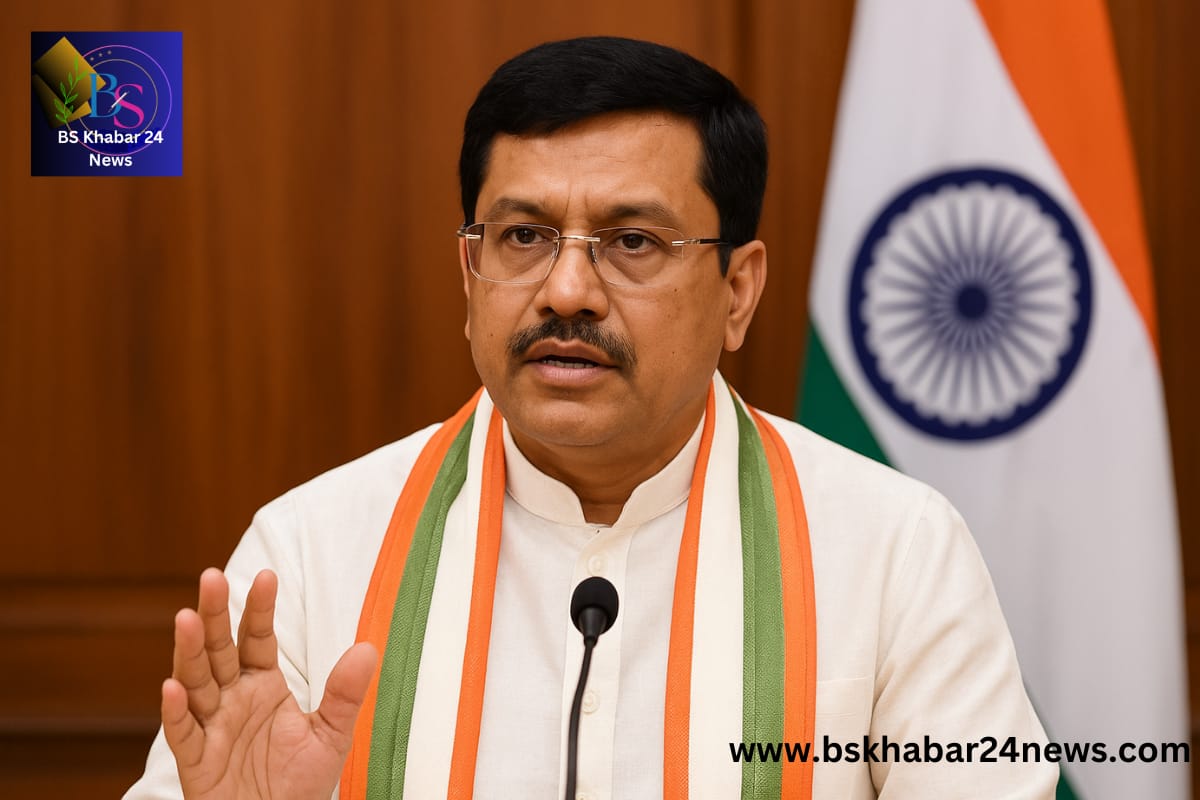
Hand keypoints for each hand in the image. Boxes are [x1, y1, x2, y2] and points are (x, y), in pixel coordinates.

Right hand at [161, 568, 376, 799]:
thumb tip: (368, 648)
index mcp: (263, 685)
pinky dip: (175, 712)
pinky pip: (183, 734)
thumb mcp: (331, 735)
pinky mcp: (196, 762)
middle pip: (220, 649)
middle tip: (212, 577)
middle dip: (215, 614)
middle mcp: (232, 699)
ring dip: (190, 651)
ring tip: (187, 618)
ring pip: (195, 682)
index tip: (267, 576)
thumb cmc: (299, 783)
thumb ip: (345, 694)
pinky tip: (172, 687)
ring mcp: (211, 727)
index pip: (257, 638)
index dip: (260, 609)